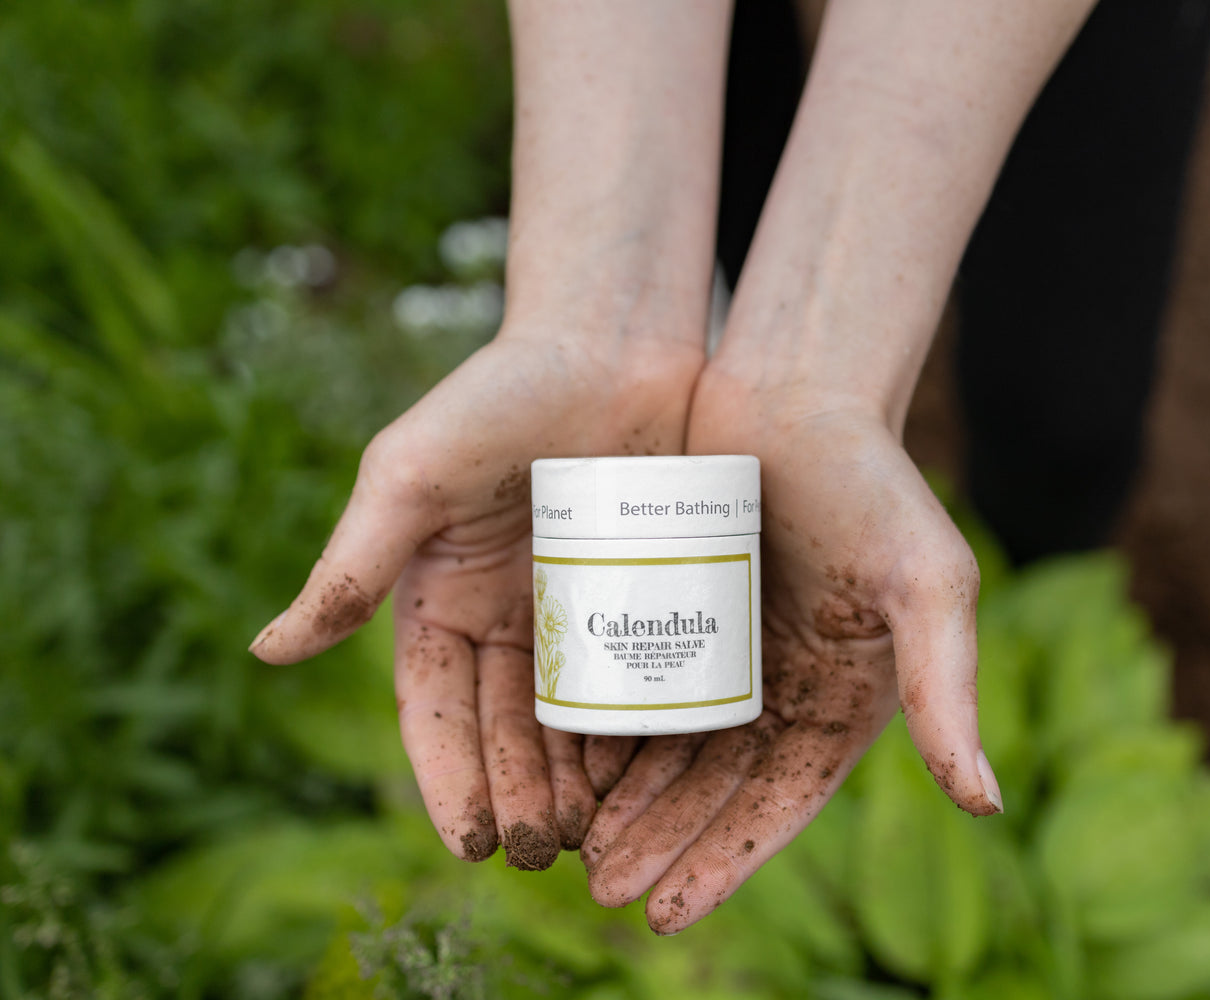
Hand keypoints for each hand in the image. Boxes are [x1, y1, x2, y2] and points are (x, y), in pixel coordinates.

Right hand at [250, 325, 701, 868]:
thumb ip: (352, 564)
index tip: (472, 840)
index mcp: (438, 599)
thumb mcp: (411, 474)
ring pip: (568, 721)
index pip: (437, 710)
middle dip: (519, 795)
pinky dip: (634, 732)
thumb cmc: (500, 394)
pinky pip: (632, 680)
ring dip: (575, 782)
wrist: (612, 342)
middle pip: (506, 730)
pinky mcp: (635, 596)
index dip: (449, 778)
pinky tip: (651, 777)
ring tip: (596, 835)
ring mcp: (573, 611)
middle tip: (545, 852)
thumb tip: (268, 652)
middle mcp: (502, 617)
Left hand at [579, 372, 1001, 932]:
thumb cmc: (872, 480)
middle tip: (601, 889)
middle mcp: (790, 689)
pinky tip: (564, 768)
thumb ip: (948, 686)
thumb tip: (985, 804)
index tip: (666, 910)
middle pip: (718, 789)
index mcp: (848, 697)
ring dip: (629, 805)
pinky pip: (642, 691)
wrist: (795, 392)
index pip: (782, 801)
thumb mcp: (924, 578)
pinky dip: (609, 736)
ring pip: (673, 752)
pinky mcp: (684, 615)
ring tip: (575, 849)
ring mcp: (734, 654)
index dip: (727, 859)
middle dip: (663, 844)